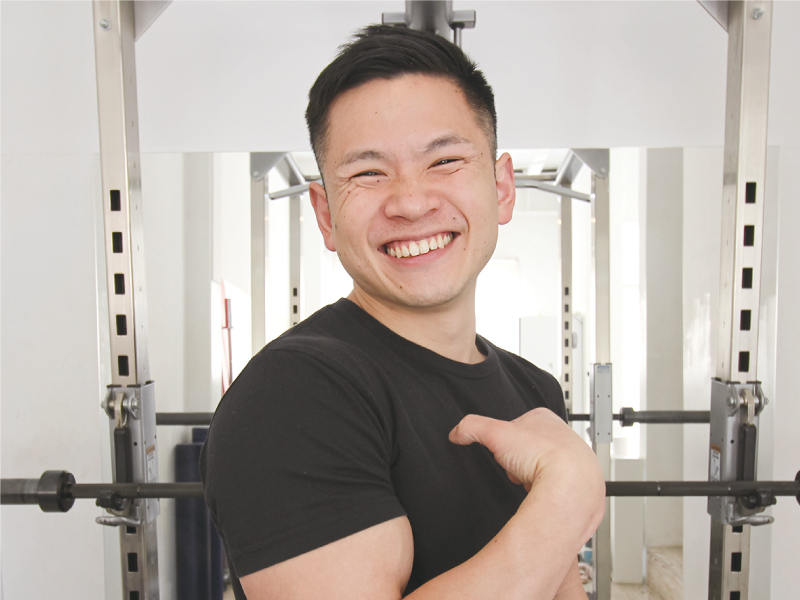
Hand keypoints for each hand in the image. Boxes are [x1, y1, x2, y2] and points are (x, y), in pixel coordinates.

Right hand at [449, 408, 604, 538]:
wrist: (572, 484)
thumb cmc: (543, 455)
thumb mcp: (496, 433)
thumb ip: (472, 427)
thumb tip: (457, 432)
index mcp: (544, 417)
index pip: (515, 427)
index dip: (505, 442)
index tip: (505, 451)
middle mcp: (563, 434)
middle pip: (528, 449)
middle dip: (519, 460)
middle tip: (519, 466)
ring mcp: (574, 457)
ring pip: (541, 467)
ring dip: (532, 476)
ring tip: (531, 481)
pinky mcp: (579, 480)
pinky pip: (555, 486)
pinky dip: (546, 491)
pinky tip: (542, 492)